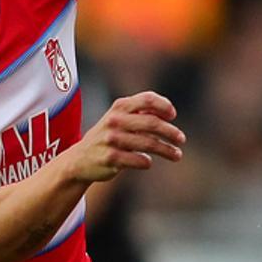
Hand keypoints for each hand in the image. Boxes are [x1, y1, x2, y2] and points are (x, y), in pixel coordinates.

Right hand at [67, 92, 183, 182]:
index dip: (164, 106)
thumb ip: (140, 113)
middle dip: (171, 132)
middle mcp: (115, 121)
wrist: (79, 159)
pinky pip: (139, 160)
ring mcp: (112, 140)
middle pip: (152, 123)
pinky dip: (146, 161)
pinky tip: (147, 162)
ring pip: (149, 144)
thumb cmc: (107, 137)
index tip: (173, 116)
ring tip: (177, 155)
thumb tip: (168, 113)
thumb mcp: (119, 119)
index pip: (147, 99)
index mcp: (119, 107)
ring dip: (167, 150)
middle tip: (181, 139)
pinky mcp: (111, 158)